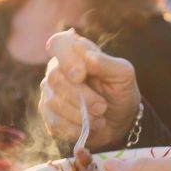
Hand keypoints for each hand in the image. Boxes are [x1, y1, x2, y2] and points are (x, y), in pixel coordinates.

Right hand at [39, 29, 140, 149]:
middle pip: (55, 77)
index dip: (66, 59)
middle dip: (82, 96)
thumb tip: (78, 47)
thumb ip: (103, 62)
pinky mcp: (48, 113)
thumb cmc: (121, 91)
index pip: (58, 43)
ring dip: (81, 114)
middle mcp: (59, 68)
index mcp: (77, 52)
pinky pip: (53, 121)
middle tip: (102, 106)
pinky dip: (74, 127)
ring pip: (54, 101)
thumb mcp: (122, 74)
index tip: (80, 75)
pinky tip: (88, 127)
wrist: (121, 121)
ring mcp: (50, 91)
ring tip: (99, 117)